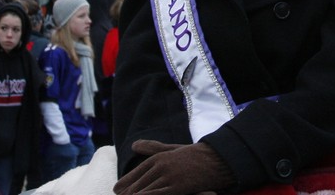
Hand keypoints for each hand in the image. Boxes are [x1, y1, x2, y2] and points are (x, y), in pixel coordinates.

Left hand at [113, 140, 234, 194]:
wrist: (217, 159)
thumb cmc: (195, 156)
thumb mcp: (173, 150)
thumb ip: (153, 148)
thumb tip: (133, 145)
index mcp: (158, 157)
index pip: (136, 173)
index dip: (125, 183)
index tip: (117, 190)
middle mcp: (160, 165)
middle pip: (137, 184)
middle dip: (127, 193)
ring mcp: (168, 176)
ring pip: (144, 191)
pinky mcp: (177, 186)